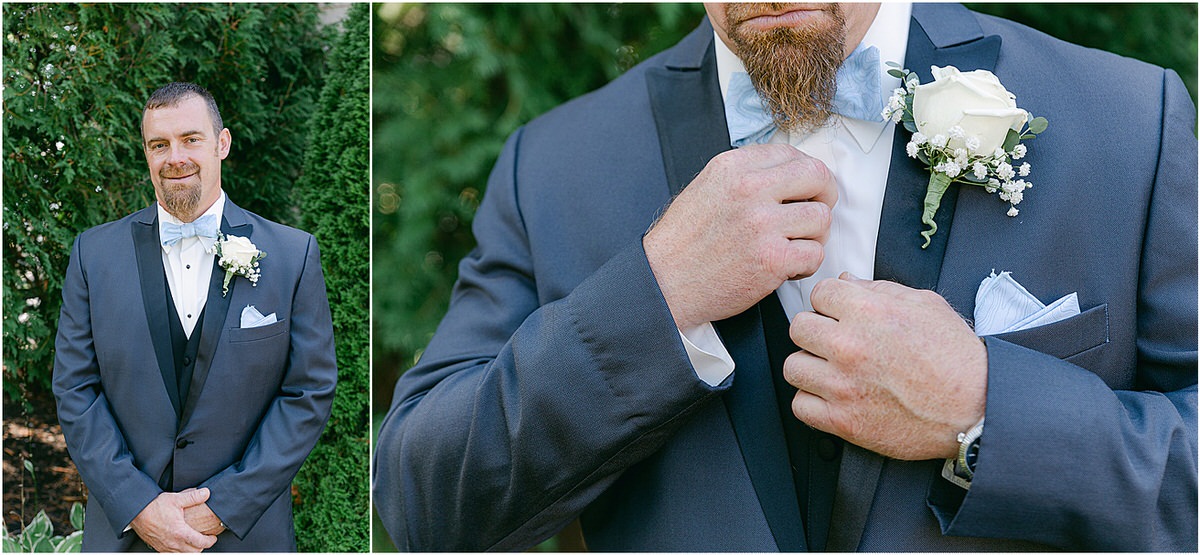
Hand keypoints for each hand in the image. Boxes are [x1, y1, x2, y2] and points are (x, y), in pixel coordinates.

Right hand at [130, 488, 218, 551]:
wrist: (136, 512)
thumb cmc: (154, 506)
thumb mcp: (176, 499)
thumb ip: (193, 497)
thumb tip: (207, 493)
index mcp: (180, 532)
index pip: (201, 543)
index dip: (210, 541)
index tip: (213, 537)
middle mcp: (173, 543)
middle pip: (194, 552)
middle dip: (201, 546)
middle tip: (205, 539)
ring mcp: (165, 547)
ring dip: (190, 550)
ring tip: (194, 542)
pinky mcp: (158, 547)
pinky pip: (171, 554)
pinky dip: (179, 552)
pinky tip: (180, 545)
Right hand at [644, 144, 836, 328]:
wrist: (664, 282)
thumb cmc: (683, 242)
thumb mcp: (708, 188)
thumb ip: (746, 175)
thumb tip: (789, 171)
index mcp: (733, 167)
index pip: (792, 153)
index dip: (807, 174)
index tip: (806, 189)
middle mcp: (749, 189)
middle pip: (817, 176)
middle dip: (824, 196)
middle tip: (814, 213)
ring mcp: (762, 224)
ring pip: (821, 218)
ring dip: (814, 236)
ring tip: (793, 246)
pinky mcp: (772, 259)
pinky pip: (815, 254)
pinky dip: (805, 265)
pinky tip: (785, 267)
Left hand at [784, 273, 986, 459]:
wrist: (976, 408)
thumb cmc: (955, 358)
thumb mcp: (925, 305)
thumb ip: (879, 289)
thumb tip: (846, 281)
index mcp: (867, 311)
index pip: (818, 293)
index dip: (831, 304)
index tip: (839, 314)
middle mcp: (849, 345)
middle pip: (798, 327)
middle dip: (816, 331)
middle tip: (834, 341)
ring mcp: (842, 384)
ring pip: (793, 366)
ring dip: (811, 367)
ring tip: (832, 370)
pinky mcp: (842, 420)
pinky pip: (800, 405)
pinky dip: (812, 402)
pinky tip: (832, 397)